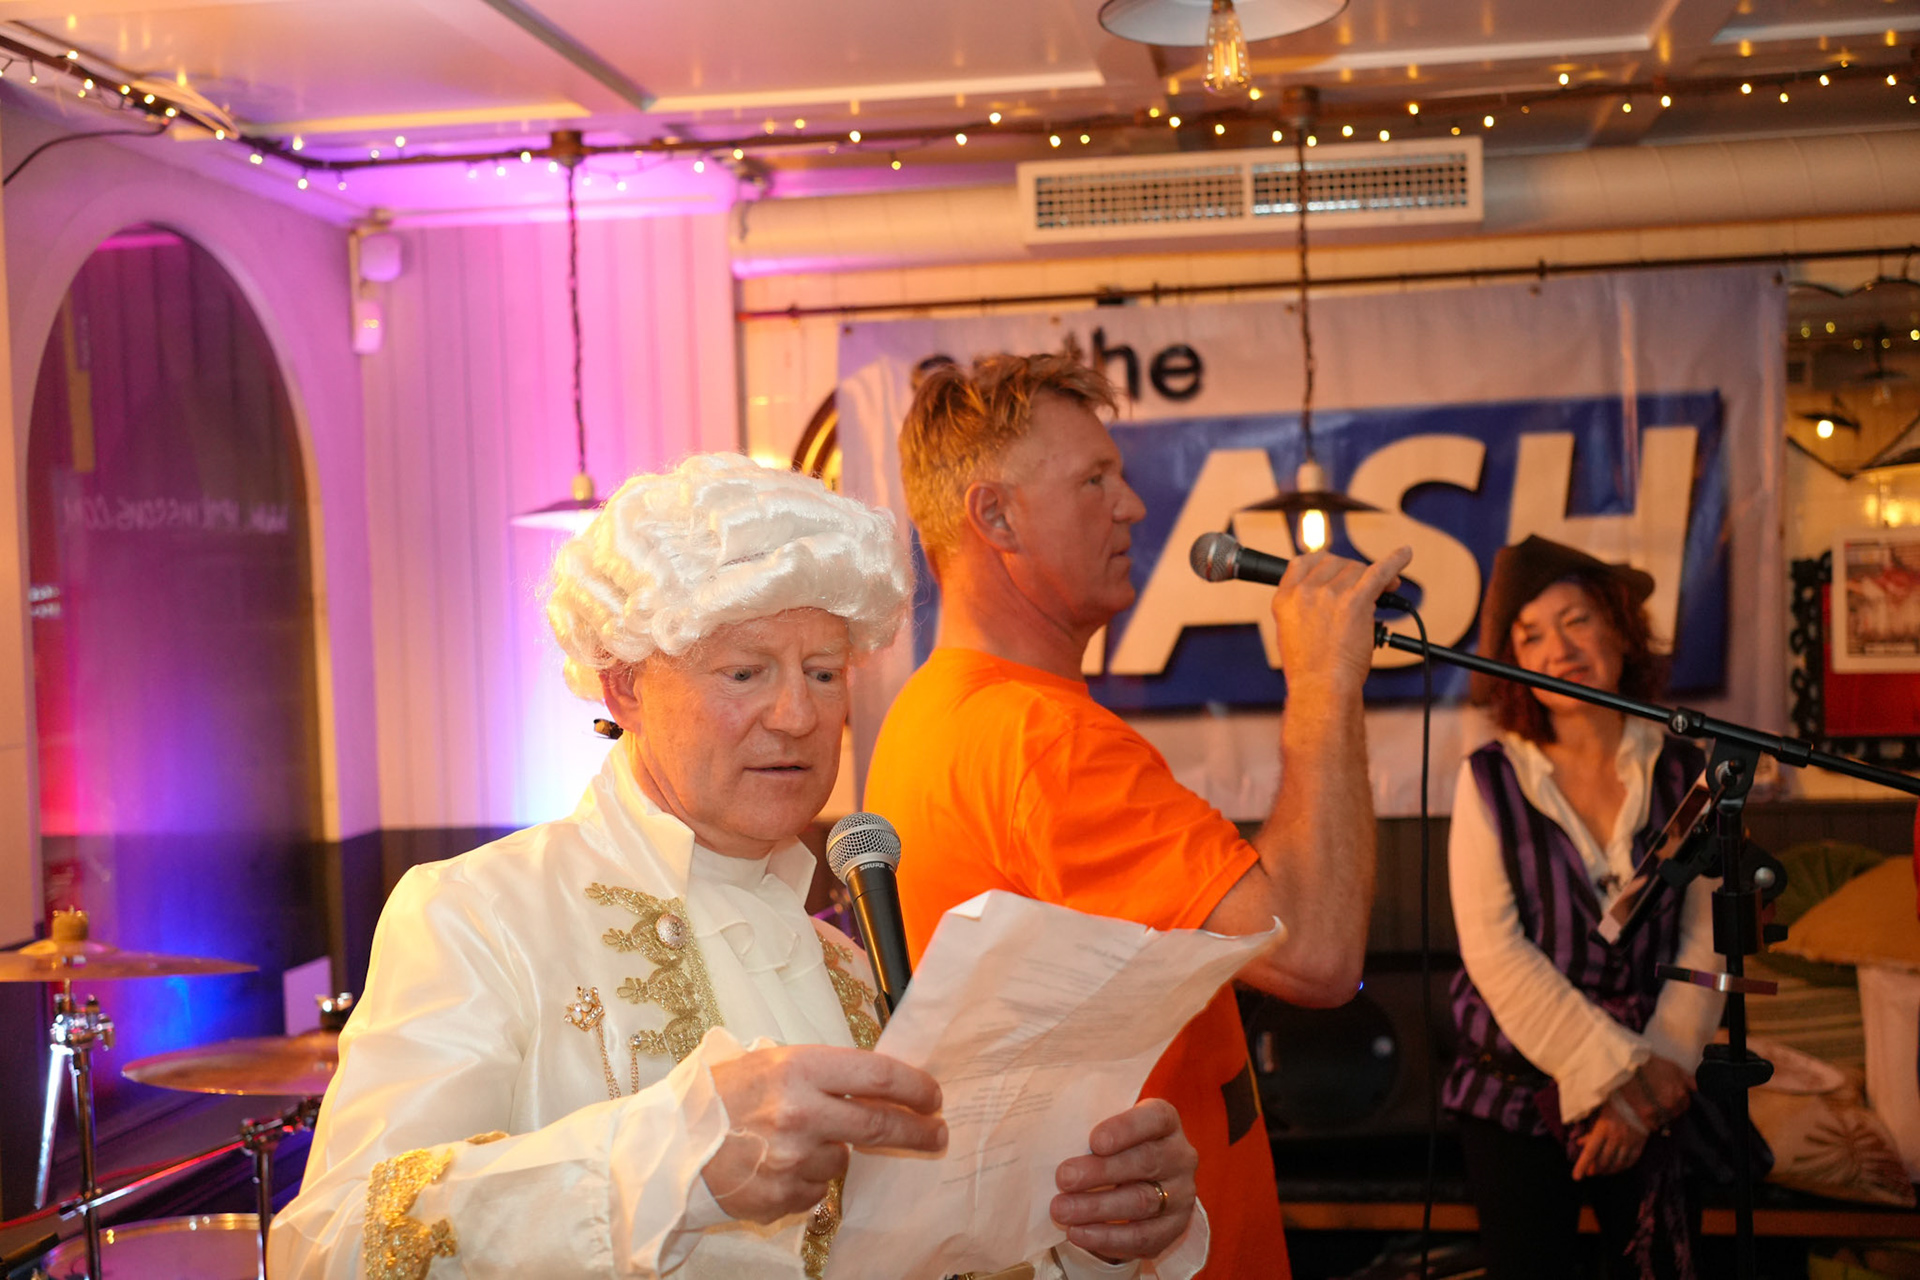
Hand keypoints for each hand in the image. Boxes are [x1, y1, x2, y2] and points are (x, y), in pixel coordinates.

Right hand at [700, 1045, 944, 1223]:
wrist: (669, 1146)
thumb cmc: (718, 1097)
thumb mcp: (768, 1063)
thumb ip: (821, 1072)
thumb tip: (875, 1084)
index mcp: (797, 1068)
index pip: (877, 1075)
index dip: (914, 1087)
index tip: (933, 1096)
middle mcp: (800, 1112)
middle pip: (879, 1123)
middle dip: (916, 1130)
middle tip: (937, 1133)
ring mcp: (792, 1159)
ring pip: (843, 1160)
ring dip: (833, 1152)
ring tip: (793, 1142)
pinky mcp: (782, 1196)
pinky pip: (816, 1190)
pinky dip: (806, 1179)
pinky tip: (776, 1165)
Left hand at [1051, 1099, 1197, 1261]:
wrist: (1135, 1181)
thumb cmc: (1113, 1146)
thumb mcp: (1107, 1128)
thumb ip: (1088, 1127)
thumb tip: (1052, 1138)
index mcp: (1165, 1122)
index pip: (1154, 1119)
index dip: (1125, 1129)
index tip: (1094, 1141)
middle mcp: (1180, 1156)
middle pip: (1145, 1162)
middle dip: (1101, 1172)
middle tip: (1064, 1178)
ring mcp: (1181, 1194)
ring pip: (1142, 1202)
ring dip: (1098, 1208)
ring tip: (1062, 1210)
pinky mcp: (1173, 1228)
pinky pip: (1142, 1237)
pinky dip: (1107, 1237)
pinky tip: (1079, 1233)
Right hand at [1271, 546, 1413, 697]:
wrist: (1321, 688)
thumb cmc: (1310, 670)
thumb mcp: (1290, 632)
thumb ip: (1302, 607)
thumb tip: (1325, 594)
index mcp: (1285, 598)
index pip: (1303, 563)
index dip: (1324, 563)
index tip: (1337, 570)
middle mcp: (1305, 591)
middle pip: (1335, 563)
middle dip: (1352, 572)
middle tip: (1368, 587)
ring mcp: (1329, 594)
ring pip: (1357, 569)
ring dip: (1373, 577)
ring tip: (1387, 590)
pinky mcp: (1355, 601)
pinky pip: (1378, 572)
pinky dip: (1395, 561)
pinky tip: (1405, 554)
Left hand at [1572, 1106, 1647, 1180]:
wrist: (1640, 1098)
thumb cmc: (1615, 1104)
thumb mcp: (1598, 1114)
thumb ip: (1590, 1131)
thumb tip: (1579, 1143)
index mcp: (1602, 1130)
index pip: (1590, 1152)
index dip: (1582, 1165)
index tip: (1577, 1177)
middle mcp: (1615, 1138)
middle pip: (1603, 1161)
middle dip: (1595, 1169)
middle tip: (1590, 1172)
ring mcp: (1629, 1143)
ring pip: (1617, 1164)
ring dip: (1608, 1170)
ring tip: (1602, 1172)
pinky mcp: (1640, 1144)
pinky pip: (1631, 1161)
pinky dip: (1623, 1167)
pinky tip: (1618, 1168)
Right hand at [1623, 1056, 1694, 1131]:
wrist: (1629, 1065)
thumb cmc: (1651, 1064)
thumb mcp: (1674, 1067)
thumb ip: (1688, 1080)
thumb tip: (1695, 1090)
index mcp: (1680, 1093)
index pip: (1685, 1104)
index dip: (1679, 1101)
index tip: (1670, 1098)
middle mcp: (1672, 1103)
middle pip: (1676, 1113)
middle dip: (1671, 1109)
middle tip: (1660, 1102)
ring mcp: (1659, 1110)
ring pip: (1666, 1120)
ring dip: (1662, 1117)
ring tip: (1654, 1109)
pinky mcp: (1645, 1114)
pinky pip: (1653, 1126)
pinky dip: (1652, 1123)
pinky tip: (1648, 1118)